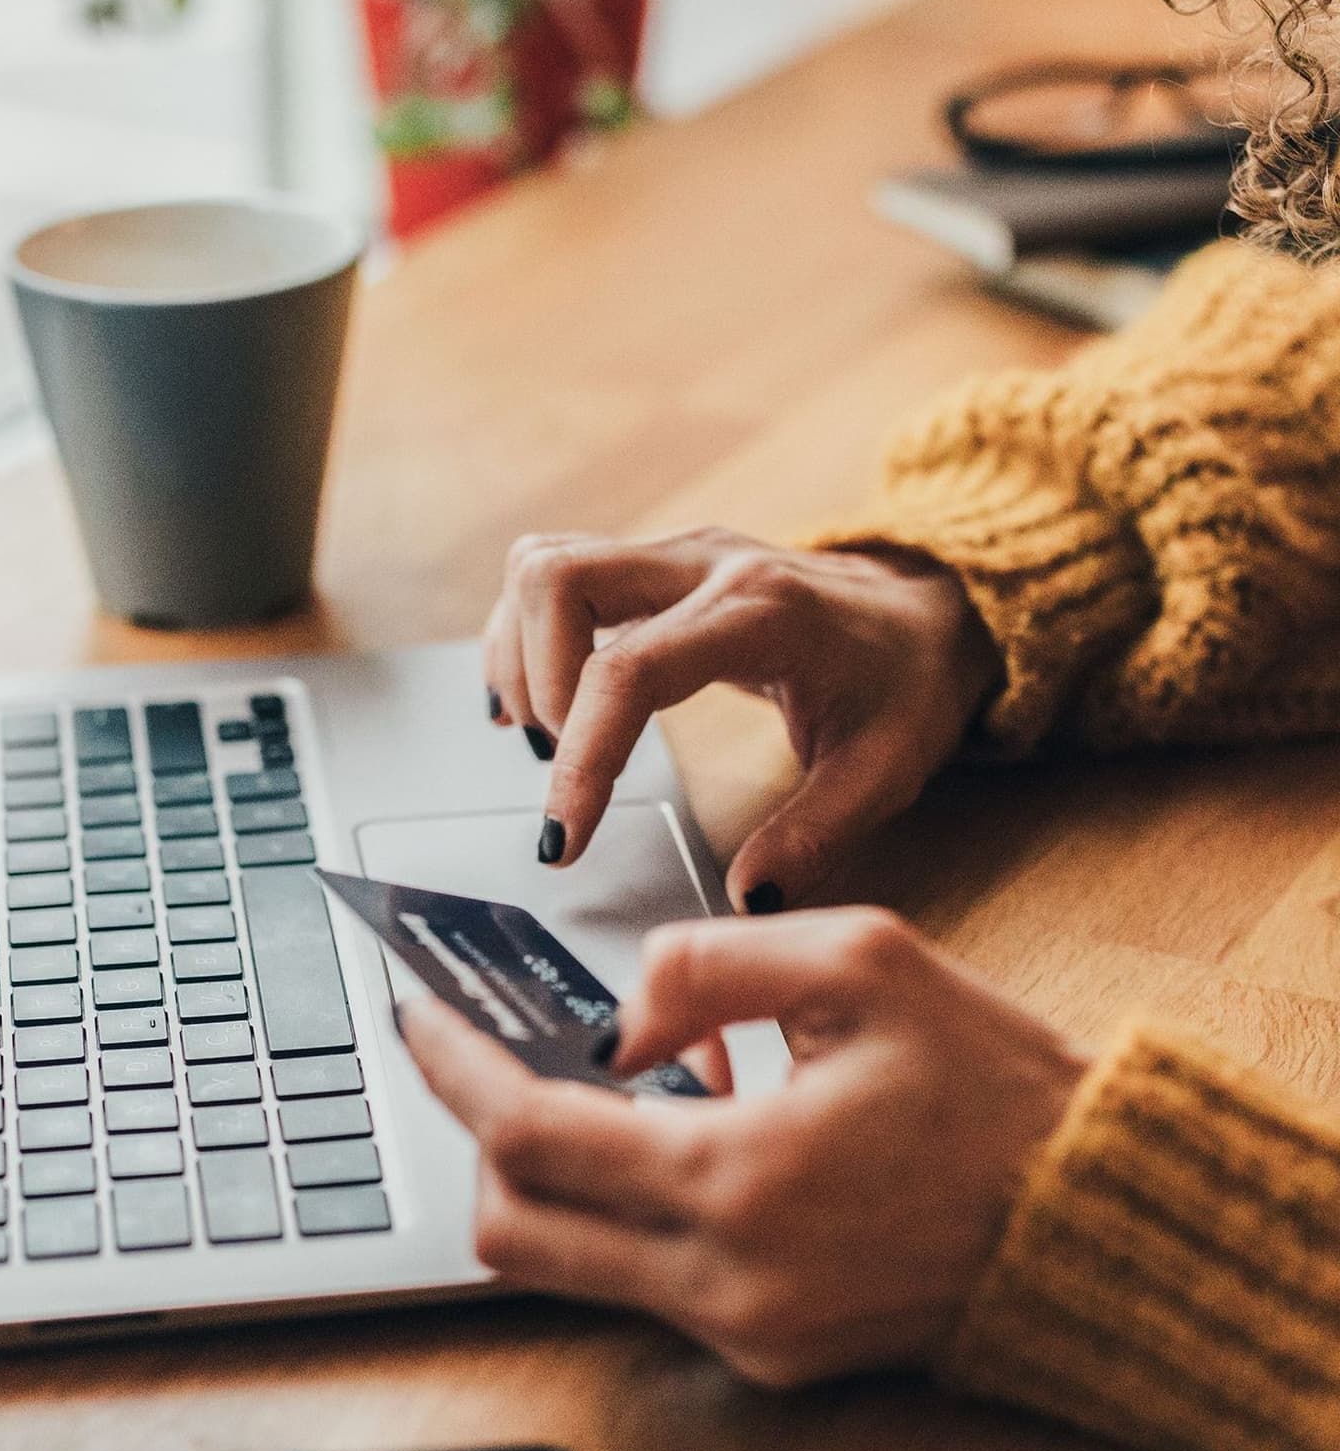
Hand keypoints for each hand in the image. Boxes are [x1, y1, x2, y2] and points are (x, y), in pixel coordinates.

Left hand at [399, 908, 1085, 1386]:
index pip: (528, 1136)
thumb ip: (708, 964)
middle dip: (480, 1137)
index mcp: (738, 1179)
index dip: (452, 1071)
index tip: (415, 1018)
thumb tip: (616, 1020)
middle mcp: (723, 1280)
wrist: (1100, 1224)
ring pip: (564, 1266)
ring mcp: (742, 1334)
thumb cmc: (998, 1091)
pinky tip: (692, 1137)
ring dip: (558, 1175)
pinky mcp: (768, 1357)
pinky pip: (642, 1283)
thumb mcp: (864, 963)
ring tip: (628, 1085)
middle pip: (511, 1230)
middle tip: (494, 1058)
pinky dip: (630, 1210)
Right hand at [482, 528, 1000, 906]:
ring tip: (550, 737)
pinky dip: (524, 638)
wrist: (930, 610)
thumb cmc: (906, 684)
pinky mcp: (652, 564)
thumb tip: (746, 897)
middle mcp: (705, 563)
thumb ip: (815, 836)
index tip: (564, 838)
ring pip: (542, 566)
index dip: (582, 759)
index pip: (629, 671)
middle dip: (536, 685)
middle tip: (562, 765)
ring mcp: (673, 554)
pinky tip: (539, 704)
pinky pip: (553, 573)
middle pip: (558, 580)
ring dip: (520, 656)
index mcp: (762, 613)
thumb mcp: (886, 771)